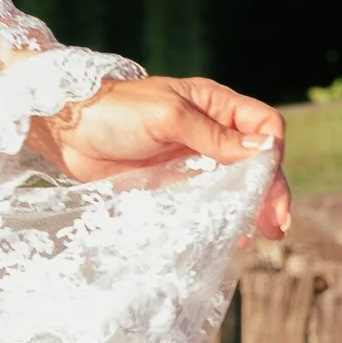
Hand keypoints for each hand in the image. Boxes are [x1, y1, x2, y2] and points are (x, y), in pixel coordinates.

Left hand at [31, 75, 291, 237]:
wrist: (66, 129)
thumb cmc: (116, 111)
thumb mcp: (169, 118)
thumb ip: (214, 137)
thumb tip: (264, 150)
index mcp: (215, 106)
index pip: (263, 125)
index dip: (271, 151)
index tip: (265, 178)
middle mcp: (209, 133)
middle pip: (254, 162)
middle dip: (269, 191)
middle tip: (275, 225)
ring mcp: (190, 160)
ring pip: (233, 185)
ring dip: (248, 208)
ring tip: (258, 236)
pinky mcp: (171, 184)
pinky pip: (204, 202)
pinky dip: (219, 218)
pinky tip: (230, 236)